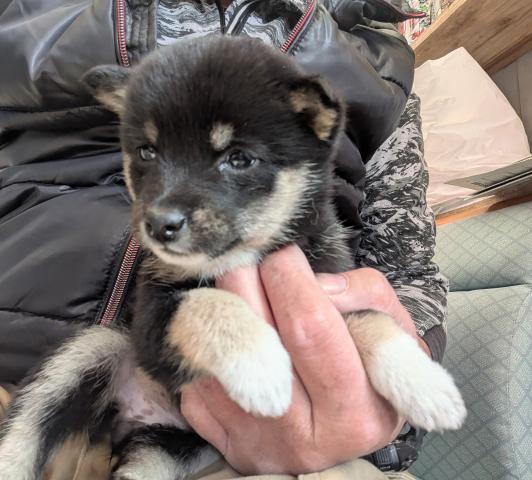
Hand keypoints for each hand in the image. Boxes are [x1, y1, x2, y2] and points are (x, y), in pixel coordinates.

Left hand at [181, 245, 428, 474]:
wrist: (344, 431)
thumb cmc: (372, 372)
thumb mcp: (393, 330)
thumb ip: (365, 294)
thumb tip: (315, 282)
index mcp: (357, 411)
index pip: (309, 327)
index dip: (289, 276)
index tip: (283, 250)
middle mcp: (304, 438)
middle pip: (256, 338)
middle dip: (246, 279)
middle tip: (255, 260)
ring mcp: (258, 444)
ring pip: (215, 356)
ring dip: (221, 305)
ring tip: (241, 290)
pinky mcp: (225, 443)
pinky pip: (195, 379)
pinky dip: (208, 344)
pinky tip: (229, 332)